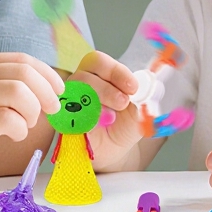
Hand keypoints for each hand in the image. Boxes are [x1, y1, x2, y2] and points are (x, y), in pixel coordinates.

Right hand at [0, 52, 63, 162]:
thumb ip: (4, 86)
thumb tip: (47, 92)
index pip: (24, 60)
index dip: (47, 75)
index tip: (58, 91)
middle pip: (26, 74)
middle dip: (47, 93)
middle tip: (50, 111)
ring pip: (20, 93)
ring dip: (32, 111)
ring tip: (24, 124)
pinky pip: (8, 118)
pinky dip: (20, 129)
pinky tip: (13, 135)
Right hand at [69, 51, 143, 168]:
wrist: (114, 151)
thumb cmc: (123, 125)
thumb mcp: (138, 110)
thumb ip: (143, 98)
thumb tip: (149, 90)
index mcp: (100, 74)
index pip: (99, 61)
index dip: (116, 71)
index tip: (133, 86)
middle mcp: (82, 82)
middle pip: (86, 73)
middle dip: (107, 87)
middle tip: (123, 101)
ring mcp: (69, 99)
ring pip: (76, 90)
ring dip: (98, 101)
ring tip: (112, 115)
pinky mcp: (62, 118)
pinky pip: (67, 112)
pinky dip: (85, 117)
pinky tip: (98, 124)